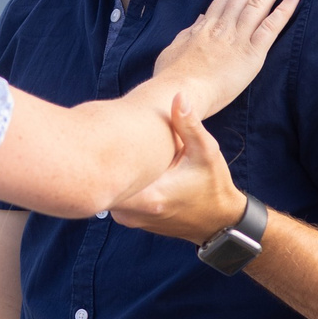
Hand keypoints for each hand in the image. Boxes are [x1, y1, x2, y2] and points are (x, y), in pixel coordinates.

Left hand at [111, 93, 247, 242]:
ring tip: (111, 149)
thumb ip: (189, 125)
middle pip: (101, 185)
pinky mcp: (130, 219)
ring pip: (107, 191)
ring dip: (110, 173)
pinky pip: (114, 198)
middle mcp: (133, 213)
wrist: (217, 221)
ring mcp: (129, 219)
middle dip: (102, 161)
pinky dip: (117, 183)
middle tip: (103, 137)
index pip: (107, 179)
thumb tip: (178, 97)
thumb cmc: (212, 184)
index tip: (102, 136)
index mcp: (149, 197)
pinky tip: (124, 166)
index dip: (100, 155)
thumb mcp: (206, 152)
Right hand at [150, 0, 299, 119]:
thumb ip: (189, 34)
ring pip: (259, 2)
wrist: (176, 93)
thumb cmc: (171, 78)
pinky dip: (284, 10)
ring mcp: (237, 38)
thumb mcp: (174, 50)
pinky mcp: (251, 54)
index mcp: (204, 27)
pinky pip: (271, 27)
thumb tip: (199, 21)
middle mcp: (222, 27)